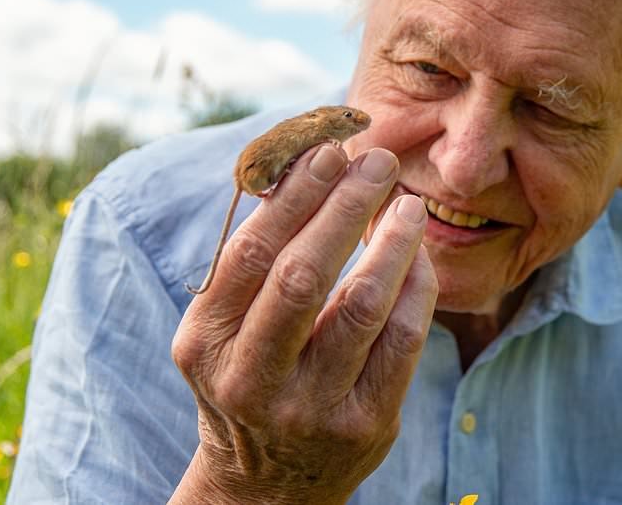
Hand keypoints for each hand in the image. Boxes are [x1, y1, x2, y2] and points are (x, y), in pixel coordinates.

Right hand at [170, 145, 437, 503]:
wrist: (266, 483)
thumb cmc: (250, 375)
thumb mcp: (225, 328)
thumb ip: (253, 262)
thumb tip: (306, 166)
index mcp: (204, 343)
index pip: (250, 254)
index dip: (294, 196)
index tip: (328, 150)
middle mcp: (250, 379)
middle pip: (302, 275)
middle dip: (344, 207)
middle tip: (377, 162)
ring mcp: (310, 407)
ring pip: (361, 306)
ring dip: (391, 243)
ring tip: (407, 203)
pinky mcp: (365, 424)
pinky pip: (402, 340)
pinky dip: (416, 286)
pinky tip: (418, 255)